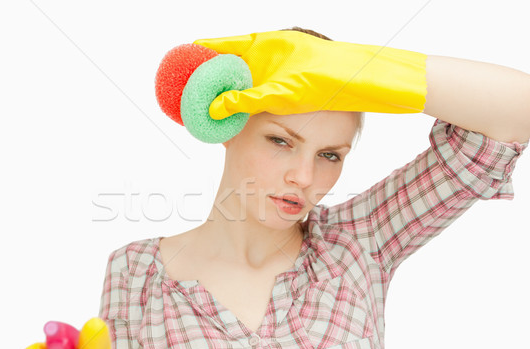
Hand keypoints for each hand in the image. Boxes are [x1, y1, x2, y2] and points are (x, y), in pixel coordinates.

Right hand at [194, 30, 426, 117]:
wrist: (363, 80)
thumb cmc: (326, 79)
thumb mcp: (281, 92)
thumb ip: (246, 100)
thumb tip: (214, 109)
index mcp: (262, 42)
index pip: (219, 44)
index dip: (196, 55)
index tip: (179, 68)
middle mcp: (267, 49)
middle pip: (227, 60)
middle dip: (209, 77)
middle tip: (190, 95)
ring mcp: (277, 62)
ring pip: (242, 74)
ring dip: (226, 89)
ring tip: (208, 107)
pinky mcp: (287, 76)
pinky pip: (256, 84)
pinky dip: (245, 96)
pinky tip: (239, 112)